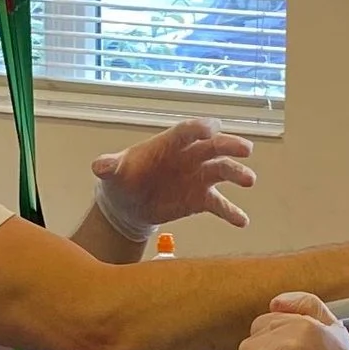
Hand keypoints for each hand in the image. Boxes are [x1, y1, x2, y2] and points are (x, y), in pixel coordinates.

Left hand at [92, 118, 255, 239]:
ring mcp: (198, 177)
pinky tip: (242, 221)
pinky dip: (231, 212)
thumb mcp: (113, 172)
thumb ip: (110, 166)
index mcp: (169, 144)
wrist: (129, 203)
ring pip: (222, 171)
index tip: (211, 128)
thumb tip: (99, 166)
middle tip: (245, 149)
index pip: (186, 132)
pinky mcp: (201, 198)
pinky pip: (220, 205)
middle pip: (213, 147)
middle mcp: (189, 156)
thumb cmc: (123, 179)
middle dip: (229, 146)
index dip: (199, 129)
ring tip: (249, 180)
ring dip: (236, 174)